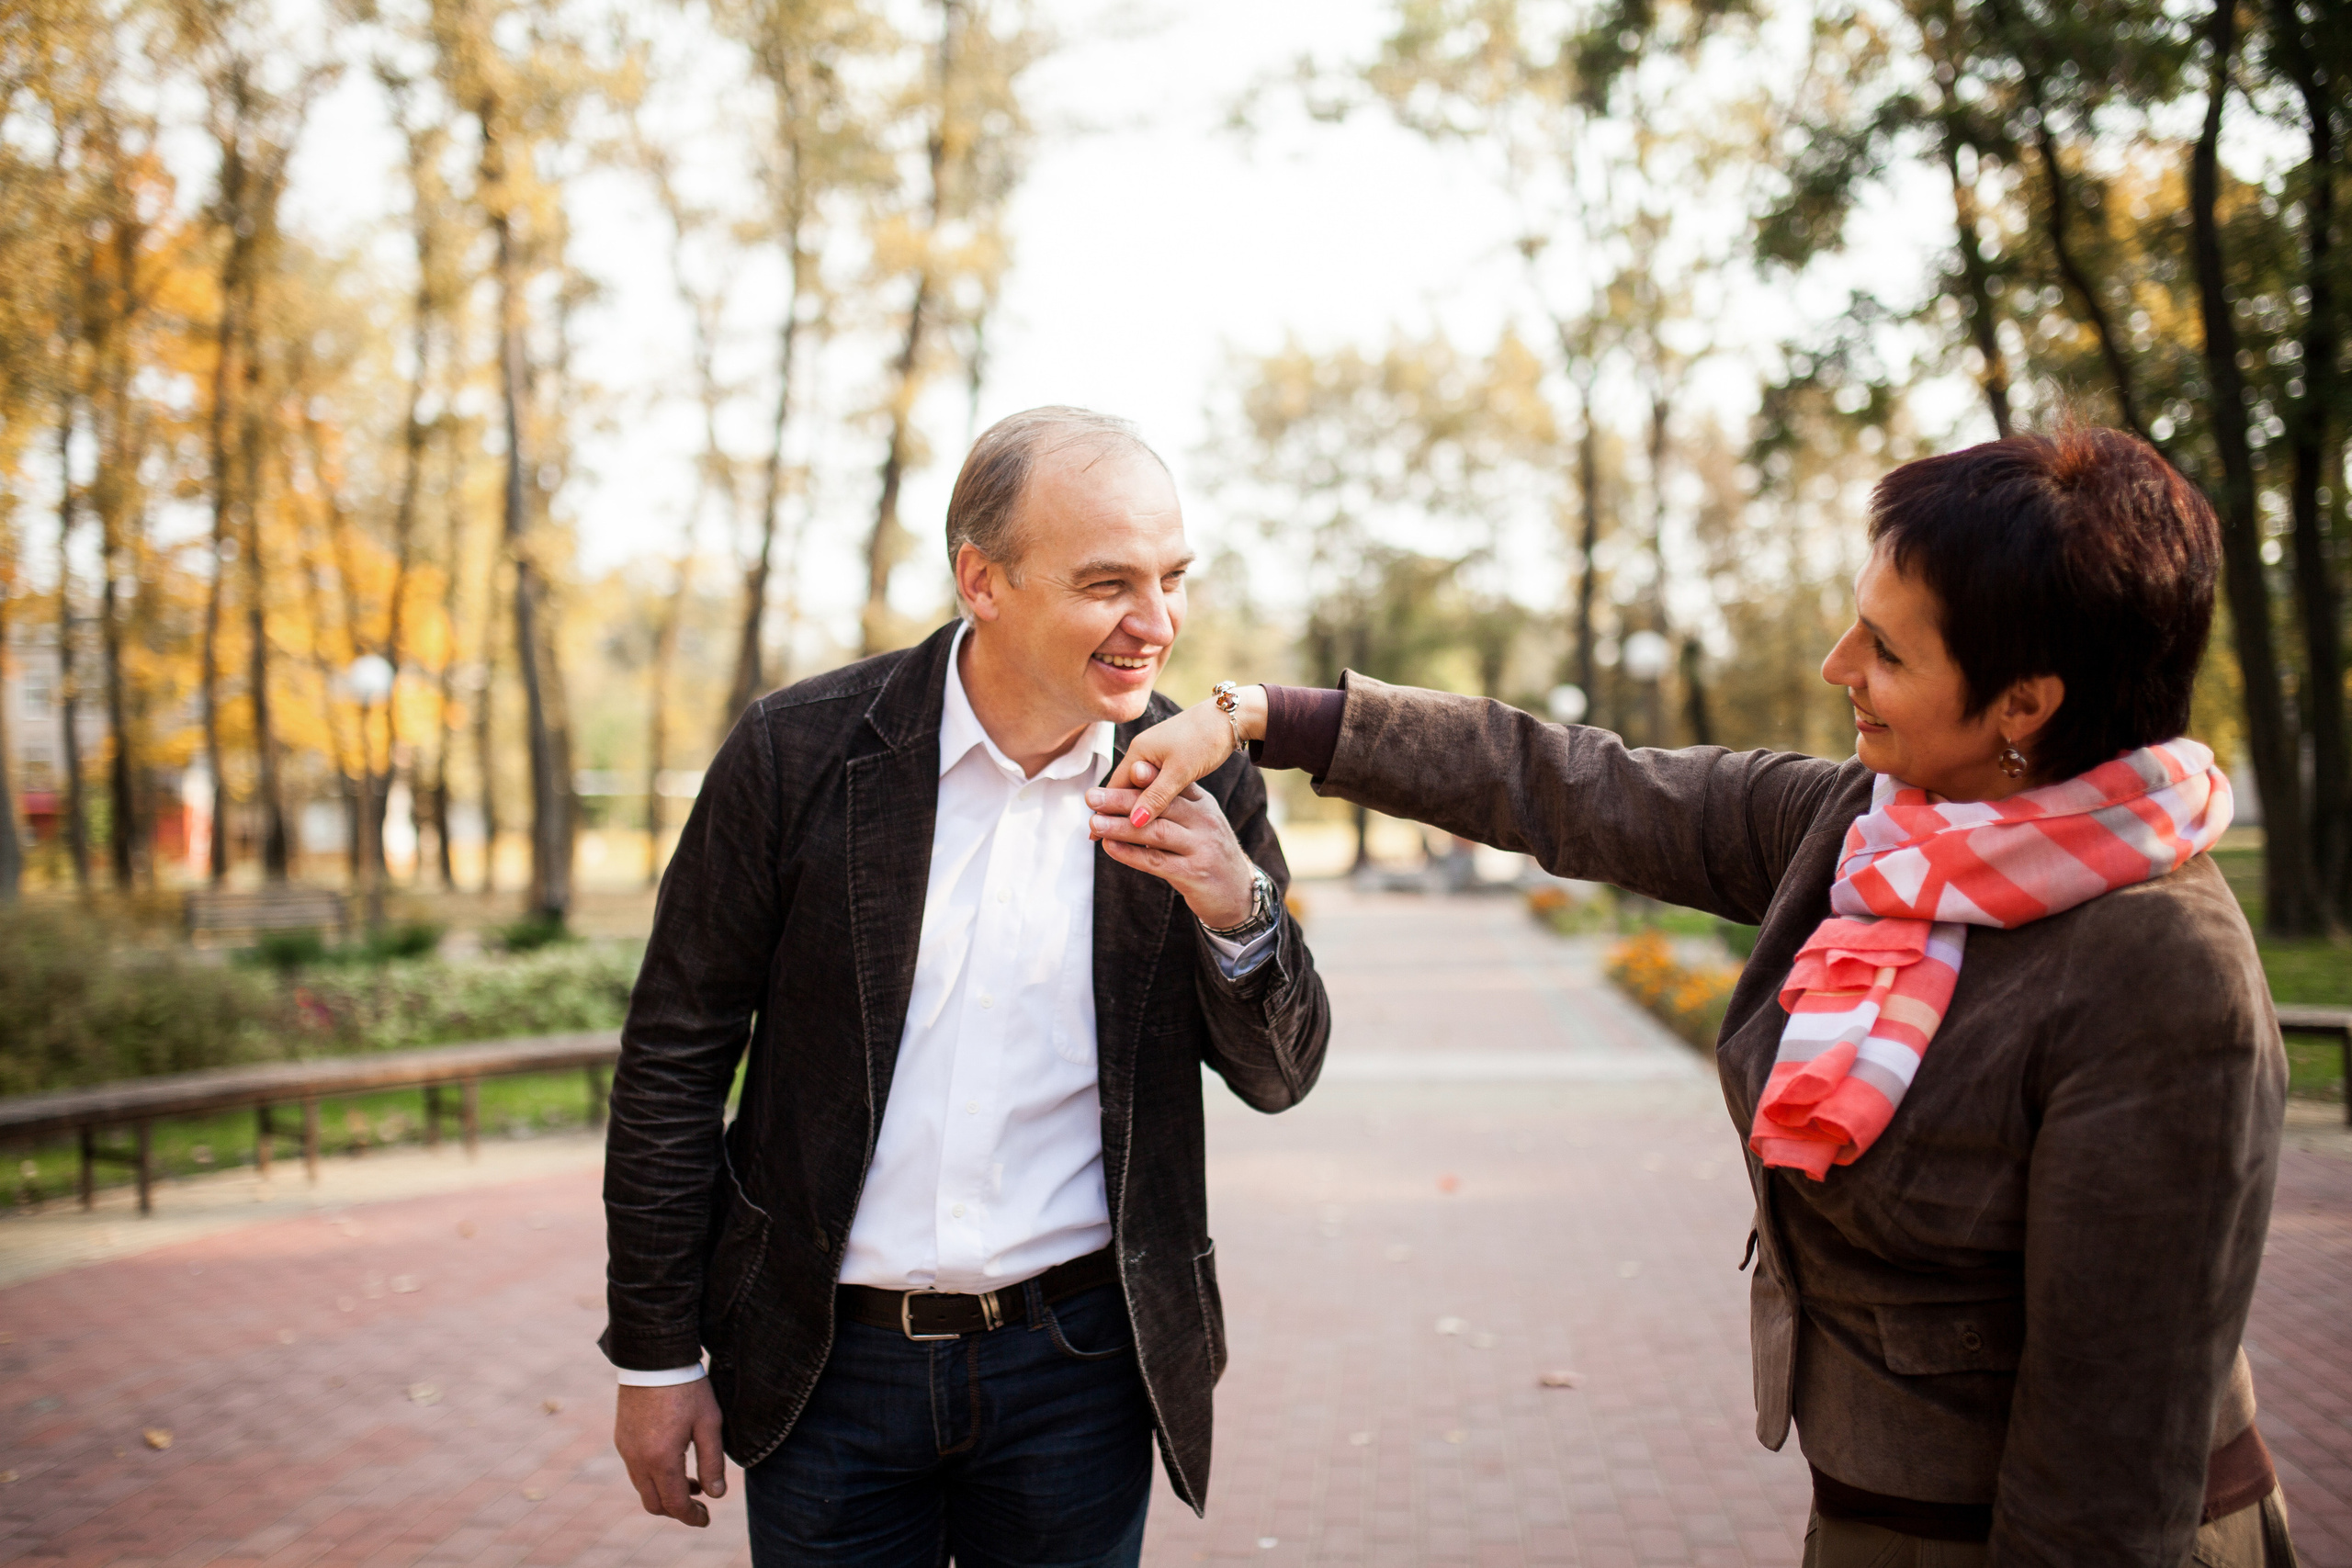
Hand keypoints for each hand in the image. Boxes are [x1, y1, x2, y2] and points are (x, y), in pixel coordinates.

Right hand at [614, 1379, 726, 1527]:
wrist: (654, 1358)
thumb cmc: (686, 1388)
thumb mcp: (709, 1423)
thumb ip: (712, 1462)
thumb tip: (716, 1495)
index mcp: (661, 1459)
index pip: (675, 1504)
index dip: (692, 1517)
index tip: (706, 1519)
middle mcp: (637, 1460)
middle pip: (654, 1503)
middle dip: (677, 1509)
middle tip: (699, 1504)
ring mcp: (625, 1449)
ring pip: (643, 1488)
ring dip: (665, 1492)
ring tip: (692, 1480)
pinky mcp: (621, 1438)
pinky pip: (635, 1470)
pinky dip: (653, 1476)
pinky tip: (672, 1461)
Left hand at [1088, 764, 1259, 927]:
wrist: (1238, 894)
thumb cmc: (1208, 854)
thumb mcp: (1198, 824)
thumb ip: (1172, 807)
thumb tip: (1135, 783)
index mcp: (1204, 805)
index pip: (1172, 785)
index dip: (1147, 777)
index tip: (1125, 767)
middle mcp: (1205, 822)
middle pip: (1160, 805)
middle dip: (1122, 800)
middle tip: (1092, 797)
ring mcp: (1201, 848)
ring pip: (1156, 832)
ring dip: (1121, 827)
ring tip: (1094, 822)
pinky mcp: (1194, 874)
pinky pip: (1157, 861)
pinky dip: (1130, 854)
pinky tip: (1110, 848)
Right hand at [1106, 686, 1266, 827]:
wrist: (1230, 717)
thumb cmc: (1205, 739)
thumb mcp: (1180, 772)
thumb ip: (1156, 797)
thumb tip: (1133, 822)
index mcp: (1139, 753)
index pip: (1114, 788)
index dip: (1104, 812)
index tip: (1094, 835)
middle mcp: (1143, 752)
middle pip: (1124, 788)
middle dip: (1115, 812)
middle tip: (1104, 839)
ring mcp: (1157, 754)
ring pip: (1140, 787)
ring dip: (1134, 807)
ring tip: (1126, 833)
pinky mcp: (1172, 757)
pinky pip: (1154, 784)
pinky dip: (1151, 800)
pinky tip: (1152, 815)